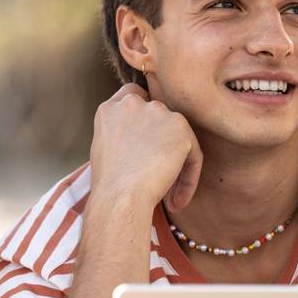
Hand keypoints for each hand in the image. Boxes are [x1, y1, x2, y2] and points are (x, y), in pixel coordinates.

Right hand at [90, 83, 202, 211]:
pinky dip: (188, 179)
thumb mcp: (104, 149)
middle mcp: (133, 104)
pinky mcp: (180, 127)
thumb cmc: (109, 186)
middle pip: (159, 116)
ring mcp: (158, 112)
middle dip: (162, 144)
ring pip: (178, 137)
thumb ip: (123, 132)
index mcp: (111, 109)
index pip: (133, 96)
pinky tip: (177, 201)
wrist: (120, 196)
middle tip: (159, 176)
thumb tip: (143, 140)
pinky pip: (193, 155)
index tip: (149, 140)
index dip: (144, 115)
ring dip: (177, 164)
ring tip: (169, 197)